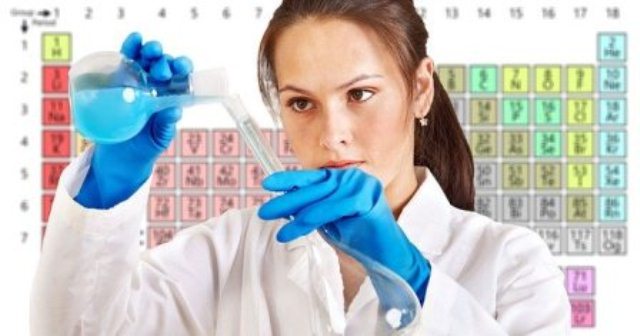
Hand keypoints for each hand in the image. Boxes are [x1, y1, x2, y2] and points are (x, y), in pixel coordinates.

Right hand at [74, 32, 192, 208]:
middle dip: (165, 60)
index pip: (180, 77)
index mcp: (170, 97)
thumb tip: (175, 110)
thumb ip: (166, 125)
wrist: (119, 159)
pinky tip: (134, 40)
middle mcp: (156, 86)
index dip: (182, 68)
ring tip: (150, 50)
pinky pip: (124, 60)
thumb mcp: (158, 138)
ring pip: (145, 59)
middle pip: (163, 65)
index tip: (181, 67)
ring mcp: (136, 81)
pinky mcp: (117, 80)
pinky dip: (130, 47)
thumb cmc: (144, 148)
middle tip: (162, 68)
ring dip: (149, 50)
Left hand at [258, 168, 429, 303]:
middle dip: (288, 200)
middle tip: (265, 212)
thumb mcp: (329, 219)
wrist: (386, 256)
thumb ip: (312, 208)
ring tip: (282, 232)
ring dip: (298, 216)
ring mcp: (363, 186)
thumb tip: (283, 204)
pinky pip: (334, 208)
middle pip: (315, 187)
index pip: (313, 177)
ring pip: (322, 199)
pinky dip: (312, 220)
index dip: (289, 179)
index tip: (267, 183)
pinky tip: (295, 230)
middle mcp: (354, 177)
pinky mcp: (367, 199)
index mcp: (345, 178)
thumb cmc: (358, 237)